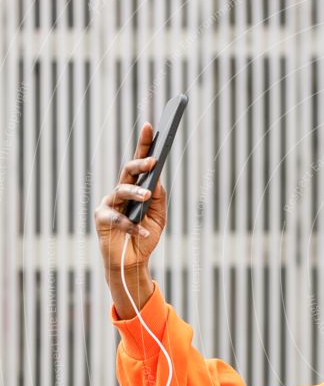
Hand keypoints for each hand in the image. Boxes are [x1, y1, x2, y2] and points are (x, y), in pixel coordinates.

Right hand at [94, 122, 167, 271]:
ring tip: (147, 197)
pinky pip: (118, 218)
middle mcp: (121, 191)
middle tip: (153, 161)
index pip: (141, 162)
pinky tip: (143, 232)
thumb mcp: (159, 216)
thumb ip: (159, 197)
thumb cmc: (146, 235)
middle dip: (140, 163)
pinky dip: (132, 226)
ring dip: (136, 193)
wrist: (133, 260)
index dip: (145, 144)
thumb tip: (157, 179)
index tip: (152, 126)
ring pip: (122, 191)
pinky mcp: (101, 218)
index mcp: (136, 187)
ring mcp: (109, 203)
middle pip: (128, 171)